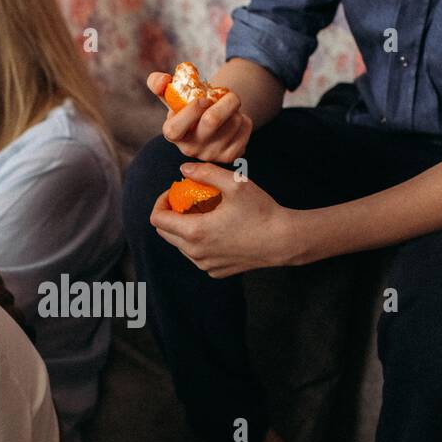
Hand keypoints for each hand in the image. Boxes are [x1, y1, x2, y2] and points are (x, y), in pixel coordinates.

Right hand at [147, 72, 252, 163]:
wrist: (211, 125)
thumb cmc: (189, 107)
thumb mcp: (173, 96)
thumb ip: (160, 84)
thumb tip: (162, 80)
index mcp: (173, 134)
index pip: (174, 129)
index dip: (191, 111)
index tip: (204, 98)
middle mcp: (190, 149)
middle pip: (211, 121)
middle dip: (225, 100)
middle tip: (228, 94)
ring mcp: (211, 155)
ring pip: (233, 122)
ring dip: (236, 108)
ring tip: (229, 109)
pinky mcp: (230, 156)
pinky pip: (245, 128)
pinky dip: (245, 118)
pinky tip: (236, 121)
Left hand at [149, 162, 298, 277]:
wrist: (284, 241)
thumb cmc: (261, 211)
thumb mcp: (235, 184)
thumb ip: (206, 172)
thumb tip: (184, 169)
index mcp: (194, 232)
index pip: (157, 219)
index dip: (161, 201)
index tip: (175, 191)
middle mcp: (195, 253)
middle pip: (165, 233)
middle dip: (170, 214)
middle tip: (188, 200)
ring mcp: (204, 264)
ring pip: (180, 245)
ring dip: (184, 228)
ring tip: (204, 213)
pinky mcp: (215, 271)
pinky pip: (196, 255)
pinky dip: (198, 242)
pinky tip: (217, 229)